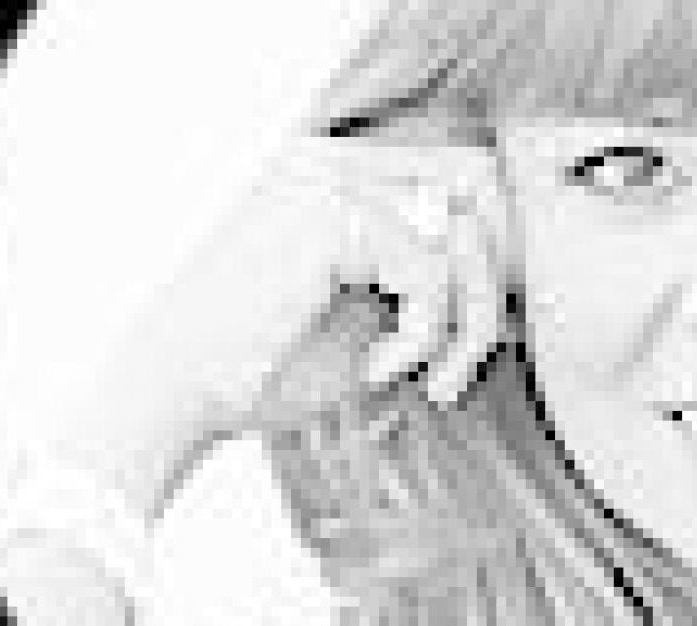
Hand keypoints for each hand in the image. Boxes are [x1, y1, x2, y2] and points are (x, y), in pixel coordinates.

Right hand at [51, 126, 507, 521]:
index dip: (489, 257)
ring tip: (425, 378)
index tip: (473, 337)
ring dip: (462, 327)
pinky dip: (421, 337)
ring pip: (463, 239)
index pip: (464, 181)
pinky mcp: (330, 214)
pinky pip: (429, 274)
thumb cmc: (269, 363)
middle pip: (477, 197)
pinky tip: (376, 368)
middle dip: (488, 290)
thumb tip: (514, 286)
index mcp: (343, 174)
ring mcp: (331, 179)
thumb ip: (432, 281)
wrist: (181, 394)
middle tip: (457, 365)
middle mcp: (338, 161)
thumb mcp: (372, 313)